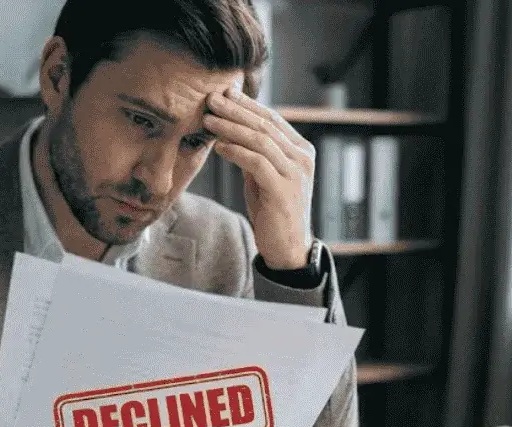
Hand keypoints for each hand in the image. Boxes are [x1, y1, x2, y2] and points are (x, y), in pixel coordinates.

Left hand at [205, 87, 314, 269]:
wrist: (287, 247)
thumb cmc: (273, 211)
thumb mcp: (263, 176)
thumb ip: (254, 154)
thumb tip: (229, 131)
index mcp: (300, 150)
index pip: (272, 119)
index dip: (247, 105)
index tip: (225, 94)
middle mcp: (302, 158)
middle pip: (265, 125)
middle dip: (236, 110)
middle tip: (212, 99)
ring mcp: (295, 173)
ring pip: (261, 141)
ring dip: (231, 128)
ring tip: (209, 120)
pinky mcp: (283, 190)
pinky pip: (257, 163)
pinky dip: (236, 152)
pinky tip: (219, 147)